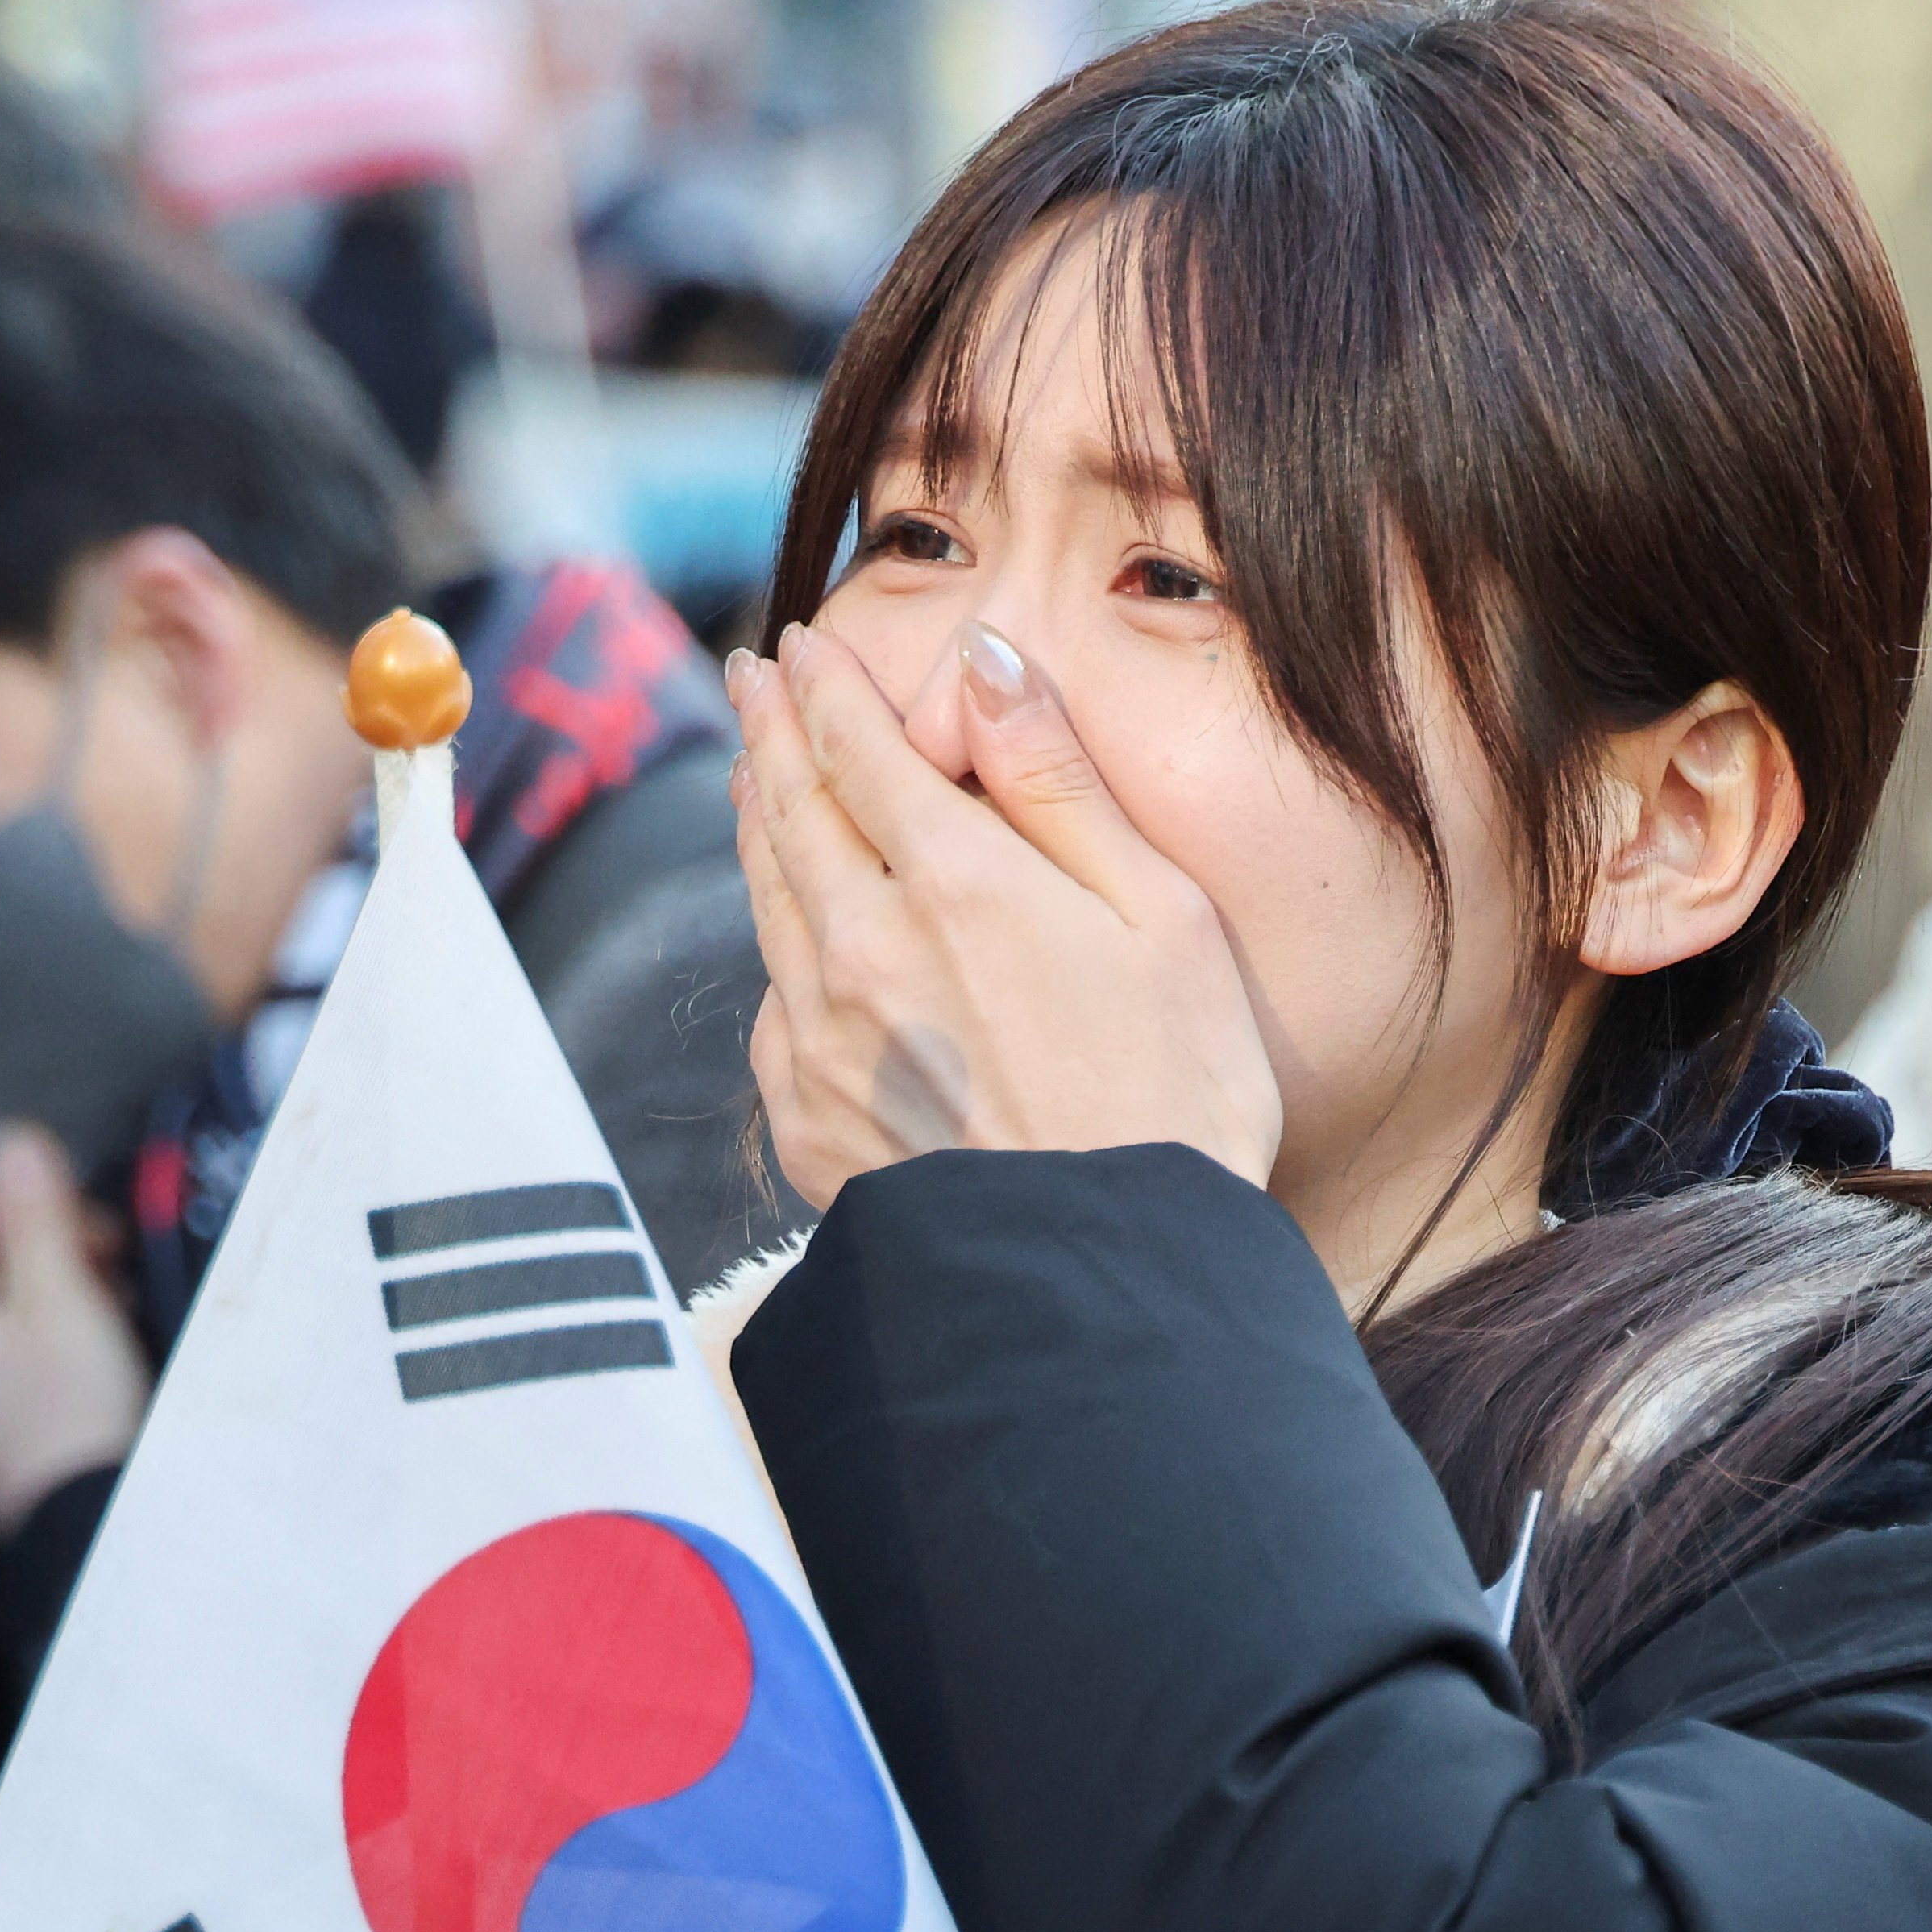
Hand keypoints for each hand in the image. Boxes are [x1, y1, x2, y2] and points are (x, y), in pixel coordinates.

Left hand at [0, 1124, 150, 1537]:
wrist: (90, 1530)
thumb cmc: (74, 1416)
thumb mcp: (63, 1298)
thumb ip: (36, 1216)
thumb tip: (15, 1144)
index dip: (14, 1204)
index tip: (81, 1220)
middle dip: (39, 1248)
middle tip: (107, 1260)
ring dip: (48, 1291)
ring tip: (111, 1306)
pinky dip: (40, 1340)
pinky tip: (93, 1352)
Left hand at [731, 620, 1281, 1211]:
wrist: (1111, 1283)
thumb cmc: (1177, 1100)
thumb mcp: (1160, 916)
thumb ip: (1059, 782)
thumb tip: (984, 658)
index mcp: (954, 883)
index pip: (857, 750)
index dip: (823, 689)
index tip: (798, 648)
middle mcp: (862, 952)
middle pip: (790, 817)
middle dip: (770, 738)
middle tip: (753, 683)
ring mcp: (821, 1044)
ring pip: (767, 908)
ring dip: (757, 830)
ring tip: (756, 783)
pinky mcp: (807, 1126)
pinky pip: (773, 1012)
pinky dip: (777, 957)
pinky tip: (792, 948)